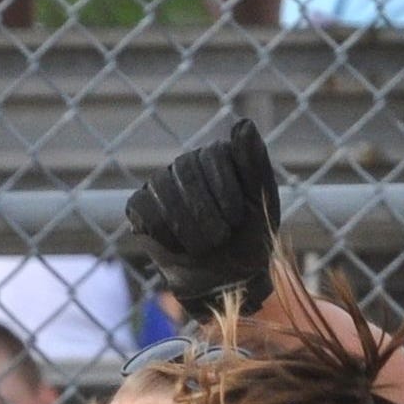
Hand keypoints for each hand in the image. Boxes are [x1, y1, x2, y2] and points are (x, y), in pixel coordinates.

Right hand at [124, 122, 282, 315]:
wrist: (228, 281)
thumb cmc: (249, 239)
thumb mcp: (262, 202)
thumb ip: (254, 162)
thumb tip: (244, 122)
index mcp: (217, 157)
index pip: (213, 155)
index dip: (226, 191)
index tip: (238, 219)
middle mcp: (187, 165)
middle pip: (186, 171)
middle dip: (206, 212)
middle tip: (221, 238)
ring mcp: (161, 184)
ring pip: (162, 188)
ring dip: (187, 225)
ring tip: (203, 247)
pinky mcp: (141, 207)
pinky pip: (142, 208)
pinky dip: (163, 232)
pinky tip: (178, 246)